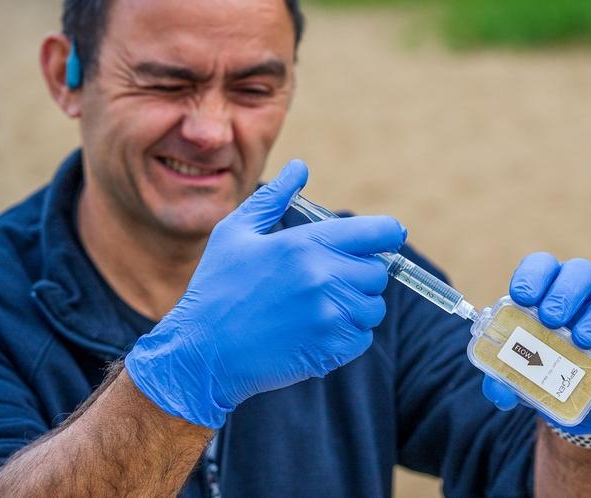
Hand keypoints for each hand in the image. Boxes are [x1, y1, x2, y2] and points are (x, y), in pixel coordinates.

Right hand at [125, 160, 405, 427]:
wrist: (203, 354)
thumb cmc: (216, 289)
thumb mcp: (235, 233)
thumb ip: (274, 198)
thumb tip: (301, 167)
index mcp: (305, 244)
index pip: (379, 232)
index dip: (387, 233)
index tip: (386, 238)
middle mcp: (324, 278)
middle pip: (378, 271)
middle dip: (360, 272)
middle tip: (328, 278)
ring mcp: (330, 316)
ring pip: (373, 306)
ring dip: (355, 305)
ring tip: (319, 306)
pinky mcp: (331, 349)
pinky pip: (363, 337)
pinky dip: (347, 334)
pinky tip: (315, 330)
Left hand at [481, 252, 590, 433]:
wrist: (580, 392)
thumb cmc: (543, 363)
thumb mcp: (519, 369)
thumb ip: (503, 376)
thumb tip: (498, 392)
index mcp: (549, 286)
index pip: (543, 265)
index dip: (532, 275)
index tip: (521, 297)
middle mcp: (583, 289)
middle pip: (581, 272)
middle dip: (564, 293)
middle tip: (550, 319)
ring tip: (580, 341)